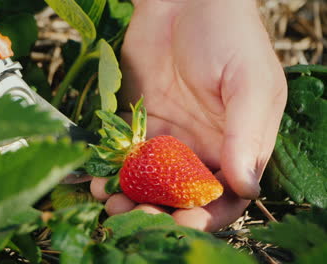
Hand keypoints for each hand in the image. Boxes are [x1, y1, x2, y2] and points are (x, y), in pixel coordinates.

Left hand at [91, 0, 286, 230]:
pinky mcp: (139, 123)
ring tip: (111, 201)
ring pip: (150, 182)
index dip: (206, 215)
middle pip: (182, 196)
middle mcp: (202, 147)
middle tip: (135, 213)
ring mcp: (169, 136)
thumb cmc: (227, 34)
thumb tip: (246, 188)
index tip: (182, 222)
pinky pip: (125, 157)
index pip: (226, 195)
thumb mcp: (249, 82)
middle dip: (160, 211)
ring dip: (131, 197)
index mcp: (237, 144)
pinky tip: (99, 179)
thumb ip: (248, 135)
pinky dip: (113, 172)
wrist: (182, 0)